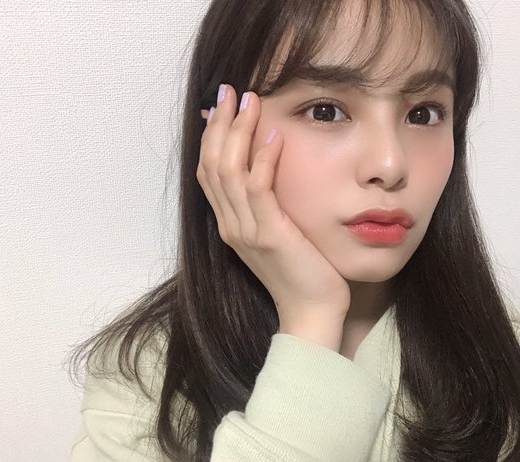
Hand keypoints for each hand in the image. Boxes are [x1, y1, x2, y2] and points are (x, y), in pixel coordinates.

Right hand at [197, 84, 349, 350]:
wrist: (311, 312)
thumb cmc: (302, 273)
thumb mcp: (278, 234)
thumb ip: (265, 204)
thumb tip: (263, 171)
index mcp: (230, 224)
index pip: (208, 171)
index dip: (212, 136)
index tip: (223, 105)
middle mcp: (231, 225)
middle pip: (212, 164)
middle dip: (221, 124)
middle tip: (231, 91)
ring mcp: (246, 230)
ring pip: (229, 171)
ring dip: (239, 132)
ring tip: (251, 100)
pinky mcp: (269, 234)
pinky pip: (259, 189)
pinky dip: (264, 158)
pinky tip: (274, 134)